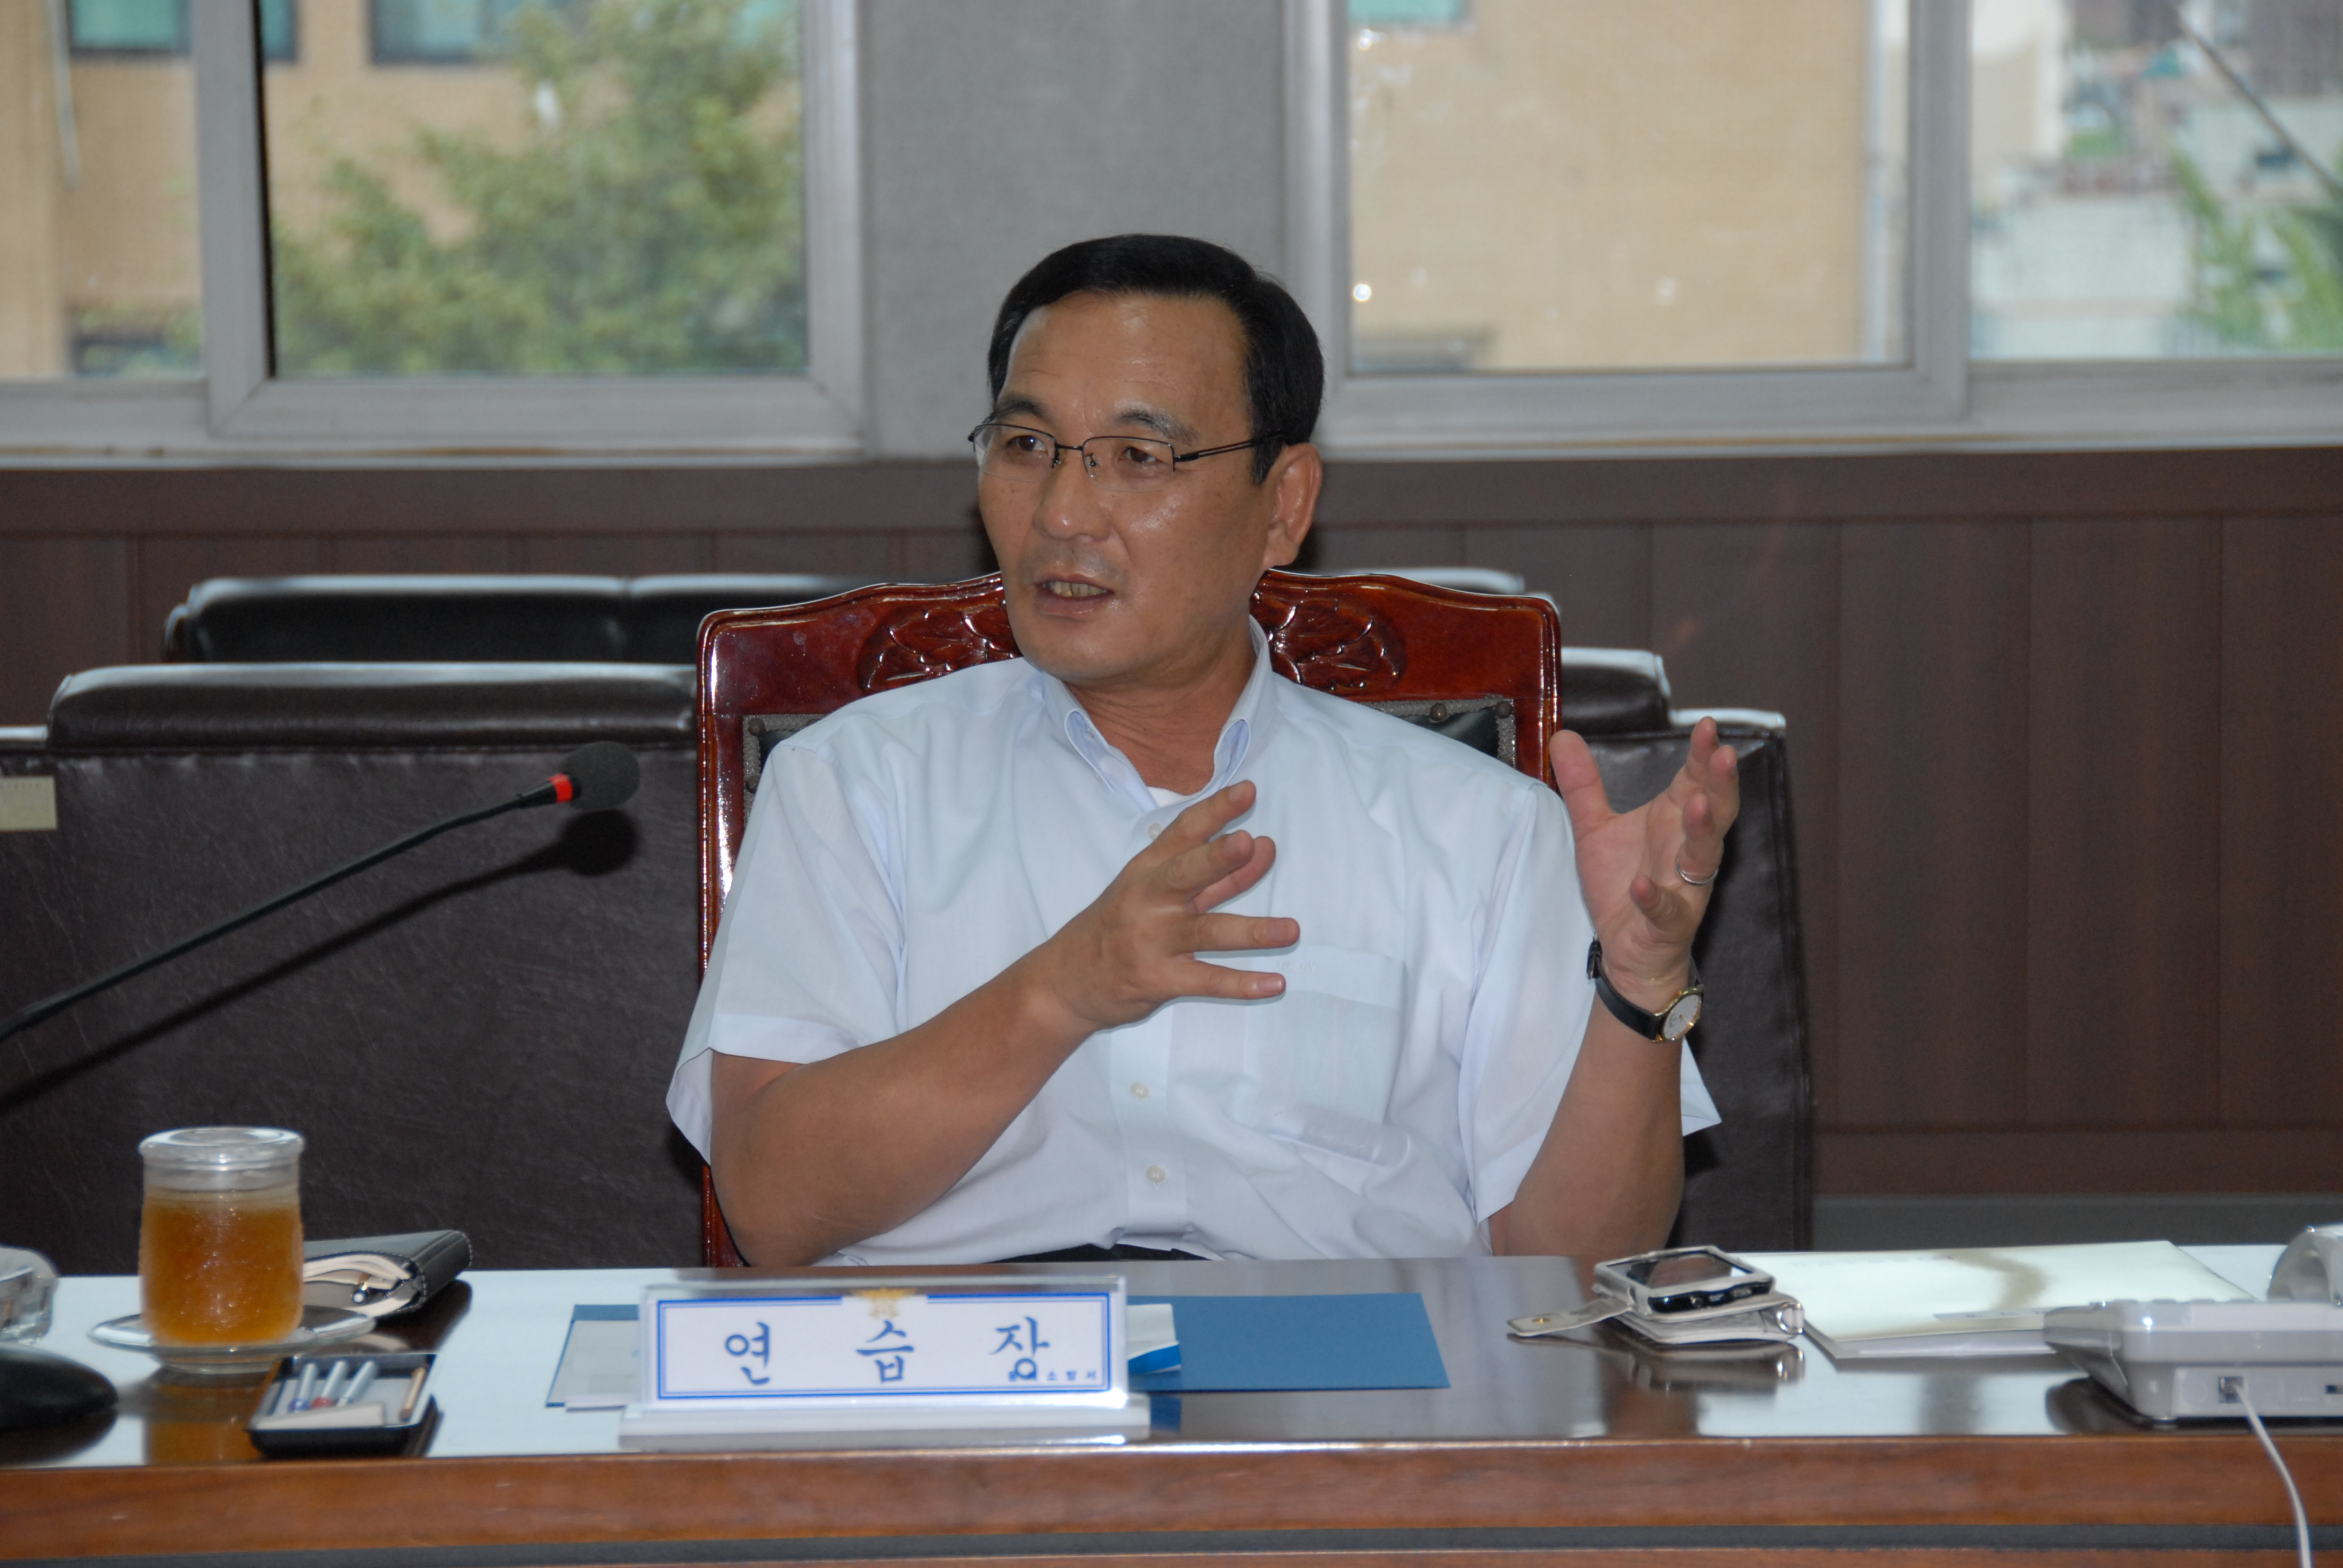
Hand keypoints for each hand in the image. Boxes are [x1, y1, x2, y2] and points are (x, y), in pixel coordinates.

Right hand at [1029, 781, 1297, 1035]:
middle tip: (1249, 843)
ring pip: (1207, 932)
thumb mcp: (1152, 889)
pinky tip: (1274, 983)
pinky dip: (1241, 985)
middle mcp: (1149, 901)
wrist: (1066, 981)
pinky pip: (1206, 981)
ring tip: (1291, 929)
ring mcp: (1153, 941)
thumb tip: (1262, 845)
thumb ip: (1211, 872)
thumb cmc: (1119, 925)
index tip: (1247, 790)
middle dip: (1217, 859)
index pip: (1182, 833)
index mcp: (1147, 870)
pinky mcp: (1159, 980)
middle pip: (1185, 875)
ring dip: (1252, 931)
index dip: (1214, 810)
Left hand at [1550, 717, 1738, 1006]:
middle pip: (1715, 811)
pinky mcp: (1670, 924)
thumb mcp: (1595, 828)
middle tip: (1724, 755)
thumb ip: (1583, 784)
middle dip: (1720, 784)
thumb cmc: (1622, 884)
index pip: (1695, 780)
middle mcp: (1686, 849)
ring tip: (1697, 805)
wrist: (1627, 949)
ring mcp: (1684, 887)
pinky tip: (1641, 886)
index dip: (1702, 754)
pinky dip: (1655, 898)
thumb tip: (1562, 735)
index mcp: (1674, 820)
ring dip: (1702, 832)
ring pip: (1704, 857)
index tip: (1707, 725)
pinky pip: (1667, 910)